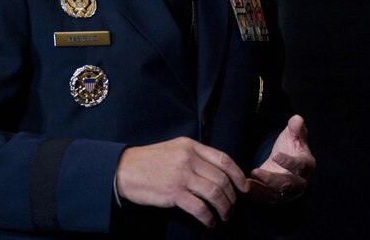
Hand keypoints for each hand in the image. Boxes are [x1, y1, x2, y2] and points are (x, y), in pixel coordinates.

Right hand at [115, 137, 249, 227]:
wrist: (124, 170)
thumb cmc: (150, 161)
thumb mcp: (175, 149)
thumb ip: (196, 156)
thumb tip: (218, 172)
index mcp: (191, 146)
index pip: (223, 159)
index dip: (238, 174)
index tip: (244, 186)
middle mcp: (189, 159)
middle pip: (222, 178)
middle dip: (232, 196)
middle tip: (233, 206)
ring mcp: (182, 176)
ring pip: (215, 193)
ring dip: (224, 207)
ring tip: (225, 216)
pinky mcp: (174, 193)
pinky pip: (199, 207)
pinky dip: (208, 217)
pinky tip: (209, 222)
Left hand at [246, 114, 315, 203]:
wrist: (285, 162)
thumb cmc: (291, 146)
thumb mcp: (294, 135)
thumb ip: (296, 128)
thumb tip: (297, 119)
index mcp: (306, 165)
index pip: (299, 165)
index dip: (288, 161)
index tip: (275, 154)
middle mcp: (299, 182)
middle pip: (287, 184)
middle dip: (271, 179)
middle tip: (255, 171)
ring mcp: (288, 192)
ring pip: (275, 194)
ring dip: (260, 189)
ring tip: (246, 182)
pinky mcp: (276, 197)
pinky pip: (265, 199)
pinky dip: (255, 195)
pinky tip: (243, 188)